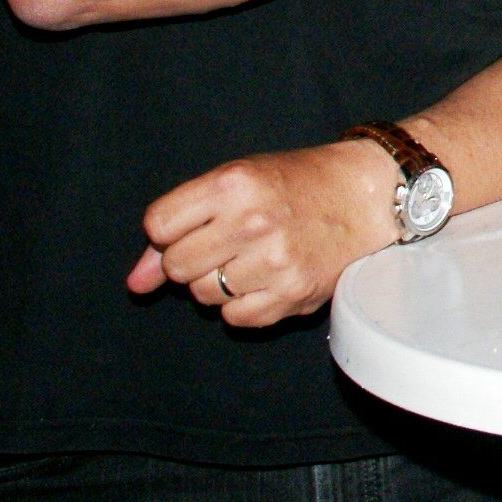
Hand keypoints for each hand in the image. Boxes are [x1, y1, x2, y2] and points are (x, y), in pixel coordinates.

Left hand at [126, 137, 397, 327]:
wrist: (366, 196)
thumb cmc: (297, 184)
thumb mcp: (235, 183)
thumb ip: (178, 226)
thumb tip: (135, 284)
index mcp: (233, 184)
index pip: (158, 225)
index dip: (172, 229)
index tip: (198, 222)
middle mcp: (252, 222)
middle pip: (177, 265)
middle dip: (193, 258)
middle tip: (227, 242)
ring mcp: (275, 261)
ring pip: (203, 296)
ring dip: (218, 282)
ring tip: (251, 258)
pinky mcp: (293, 294)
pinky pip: (234, 318)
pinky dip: (243, 304)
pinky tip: (266, 278)